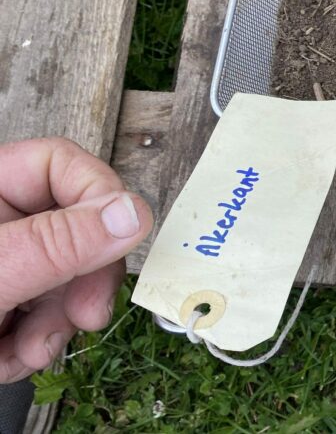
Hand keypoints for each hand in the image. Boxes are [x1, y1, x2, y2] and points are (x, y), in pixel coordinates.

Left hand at [0, 138, 152, 382]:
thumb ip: (59, 243)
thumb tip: (135, 213)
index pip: (61, 164)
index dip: (99, 198)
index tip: (121, 238)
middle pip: (75, 229)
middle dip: (83, 281)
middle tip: (86, 315)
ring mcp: (2, 265)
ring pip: (64, 280)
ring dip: (56, 325)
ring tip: (26, 352)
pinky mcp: (1, 305)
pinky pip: (42, 316)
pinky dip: (31, 345)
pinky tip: (5, 357)